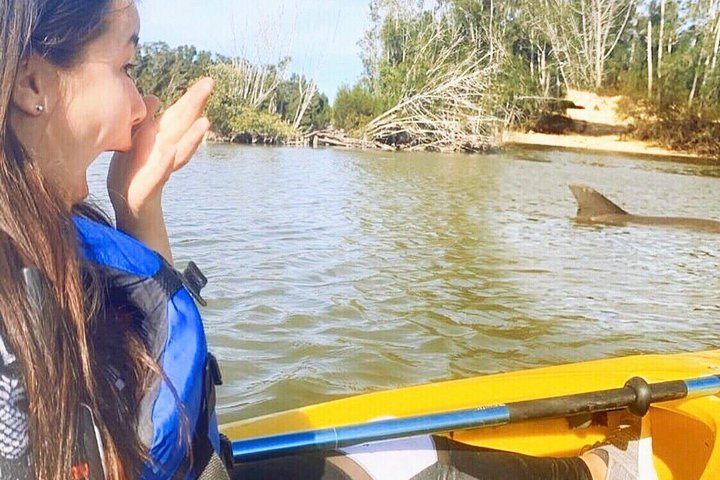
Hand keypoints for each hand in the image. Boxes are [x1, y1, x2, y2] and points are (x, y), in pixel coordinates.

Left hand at [108, 77, 213, 224]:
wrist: (128, 200)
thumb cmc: (133, 168)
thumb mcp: (136, 138)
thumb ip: (147, 119)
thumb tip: (155, 98)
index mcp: (163, 135)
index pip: (181, 113)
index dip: (194, 97)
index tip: (208, 80)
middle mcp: (167, 148)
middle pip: (185, 124)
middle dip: (196, 105)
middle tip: (210, 85)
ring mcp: (162, 165)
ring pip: (181, 150)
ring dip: (192, 137)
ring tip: (204, 122)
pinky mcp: (151, 182)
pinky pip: (160, 171)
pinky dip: (166, 162)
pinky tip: (170, 150)